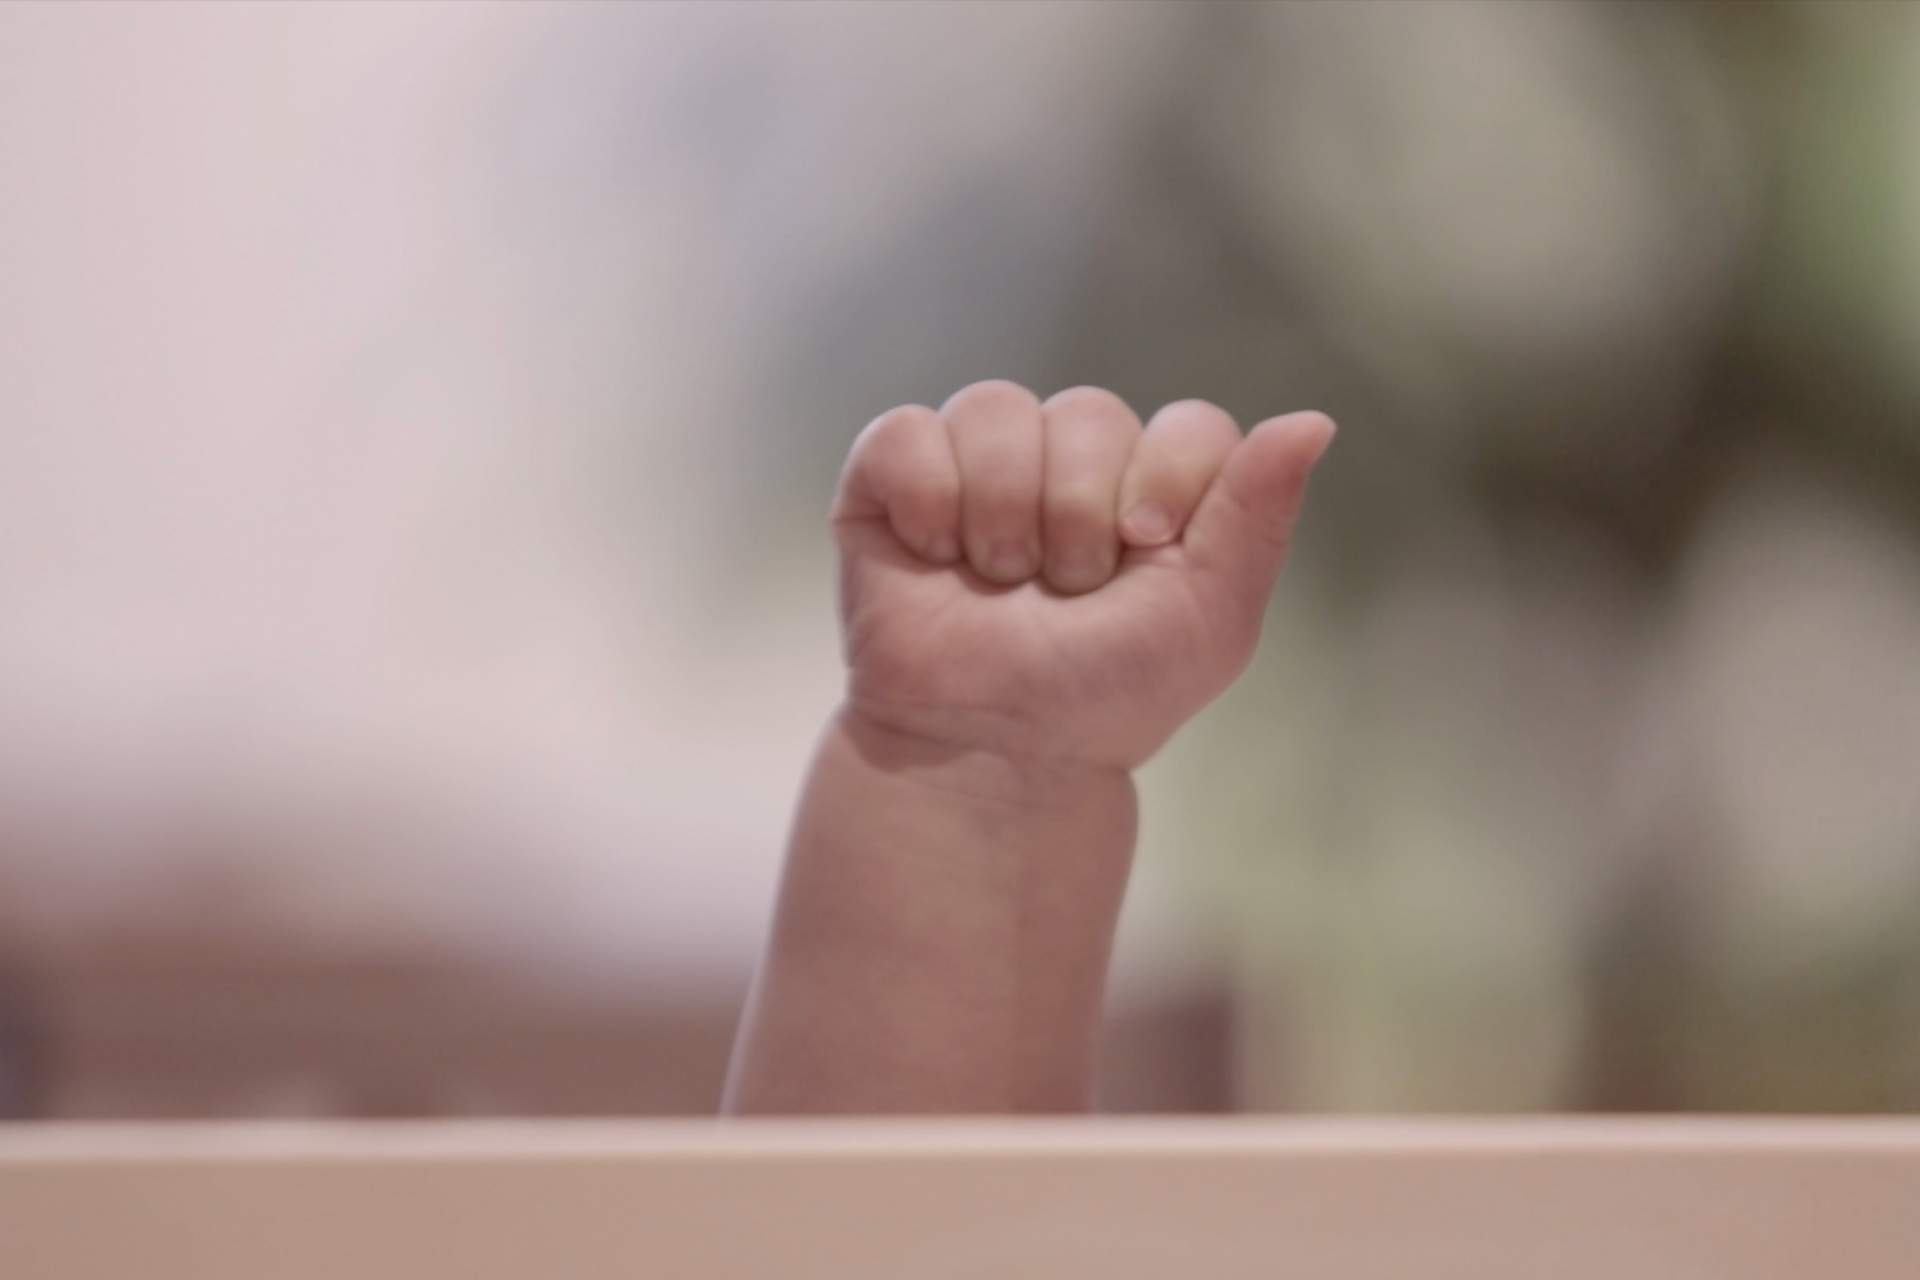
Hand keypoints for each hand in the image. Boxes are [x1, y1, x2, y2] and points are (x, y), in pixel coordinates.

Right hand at [831, 380, 1333, 770]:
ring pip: (996, 407)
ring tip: (997, 582)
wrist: (994, 750)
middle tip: (1062, 591)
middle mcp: (1067, 463)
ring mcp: (978, 465)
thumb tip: (1315, 419)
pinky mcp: (892, 479)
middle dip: (1078, 514)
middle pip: (1089, 411)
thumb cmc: (1103, 694)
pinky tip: (935, 557)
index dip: (1168, 477)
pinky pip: (908, 433)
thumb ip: (1258, 514)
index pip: (1186, 424)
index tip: (1144, 548)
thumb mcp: (1207, 615)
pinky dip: (927, 497)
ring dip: (1004, 510)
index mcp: (1152, 488)